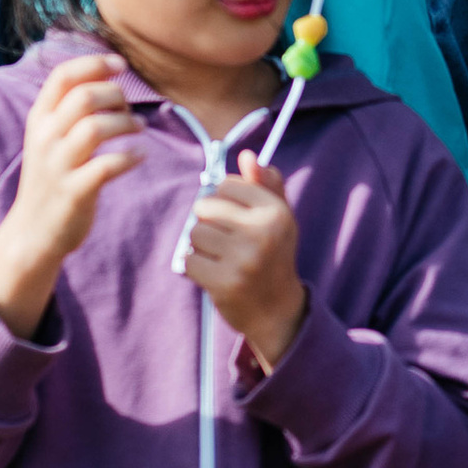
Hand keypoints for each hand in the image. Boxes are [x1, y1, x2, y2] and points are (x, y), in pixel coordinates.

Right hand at [0, 53, 141, 337]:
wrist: (33, 233)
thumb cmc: (52, 180)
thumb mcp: (49, 139)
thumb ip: (69, 110)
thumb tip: (107, 79)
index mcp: (39, 119)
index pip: (63, 76)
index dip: (94, 63)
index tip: (121, 64)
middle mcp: (45, 138)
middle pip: (84, 96)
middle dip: (115, 95)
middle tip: (129, 108)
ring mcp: (58, 165)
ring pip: (95, 127)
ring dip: (125, 123)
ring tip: (139, 129)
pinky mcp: (74, 192)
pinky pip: (108, 165)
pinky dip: (130, 157)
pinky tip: (140, 157)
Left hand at [181, 155, 307, 371]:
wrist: (277, 312)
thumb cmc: (274, 257)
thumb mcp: (279, 219)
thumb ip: (265, 185)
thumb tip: (247, 156)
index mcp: (276, 212)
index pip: (226, 185)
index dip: (224, 201)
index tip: (238, 220)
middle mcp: (263, 232)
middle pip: (204, 207)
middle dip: (208, 222)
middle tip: (226, 242)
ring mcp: (244, 259)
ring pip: (194, 233)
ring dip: (201, 246)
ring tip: (222, 258)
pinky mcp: (224, 282)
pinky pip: (189, 260)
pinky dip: (195, 267)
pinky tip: (214, 274)